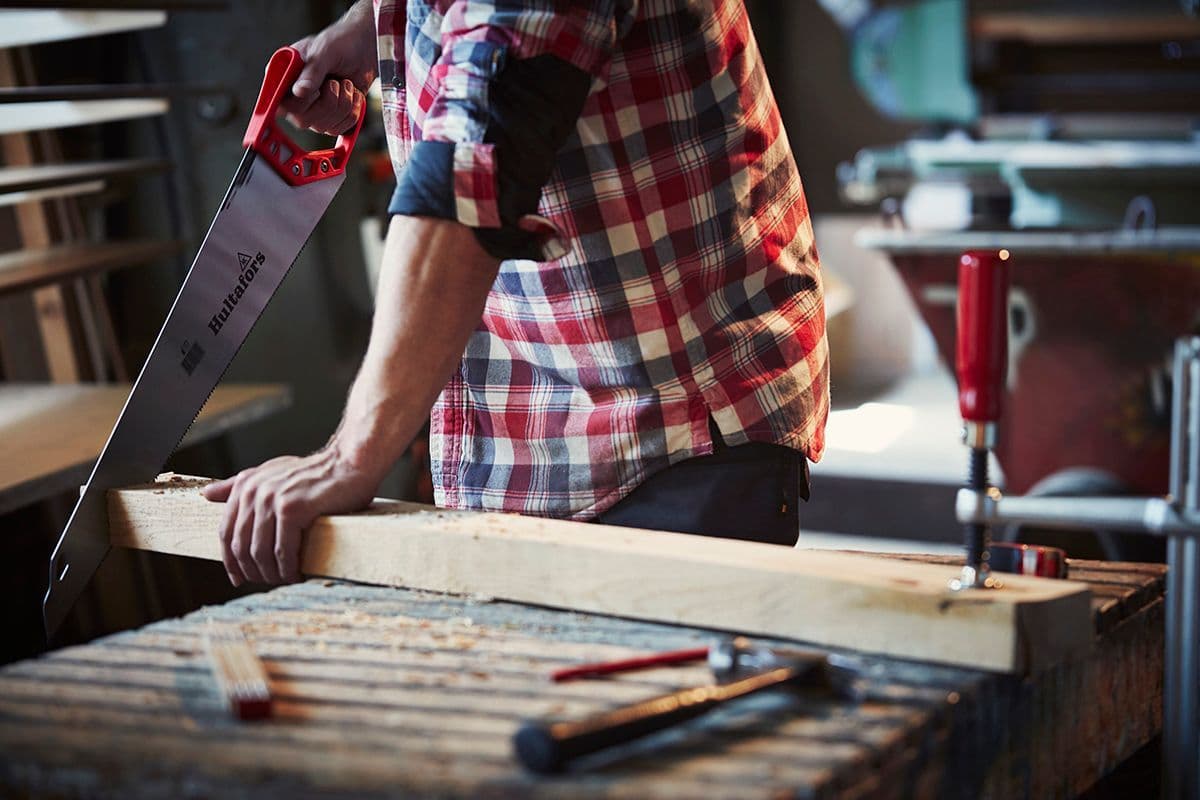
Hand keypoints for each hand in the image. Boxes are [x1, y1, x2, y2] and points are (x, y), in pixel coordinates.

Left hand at [202, 447, 379, 585]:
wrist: (350, 463)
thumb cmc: (315, 473)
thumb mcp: (271, 473)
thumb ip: (238, 484)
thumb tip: (207, 494)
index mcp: (246, 484)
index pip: (226, 532)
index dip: (230, 560)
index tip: (239, 578)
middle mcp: (254, 491)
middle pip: (241, 546)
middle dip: (253, 571)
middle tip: (268, 581)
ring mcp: (273, 499)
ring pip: (260, 552)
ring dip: (271, 574)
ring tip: (284, 580)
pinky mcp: (293, 509)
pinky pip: (283, 550)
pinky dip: (288, 568)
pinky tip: (296, 574)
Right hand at [281, 3, 375, 134]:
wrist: (364, 50)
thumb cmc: (340, 44)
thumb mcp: (325, 52)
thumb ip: (313, 71)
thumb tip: (298, 91)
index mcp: (283, 77)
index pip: (280, 104)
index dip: (300, 102)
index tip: (317, 89)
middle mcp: (293, 97)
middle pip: (302, 120)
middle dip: (328, 102)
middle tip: (335, 82)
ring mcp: (312, 111)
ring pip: (322, 127)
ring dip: (342, 105)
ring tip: (346, 84)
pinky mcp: (330, 119)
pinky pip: (338, 129)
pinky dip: (351, 112)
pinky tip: (353, 94)